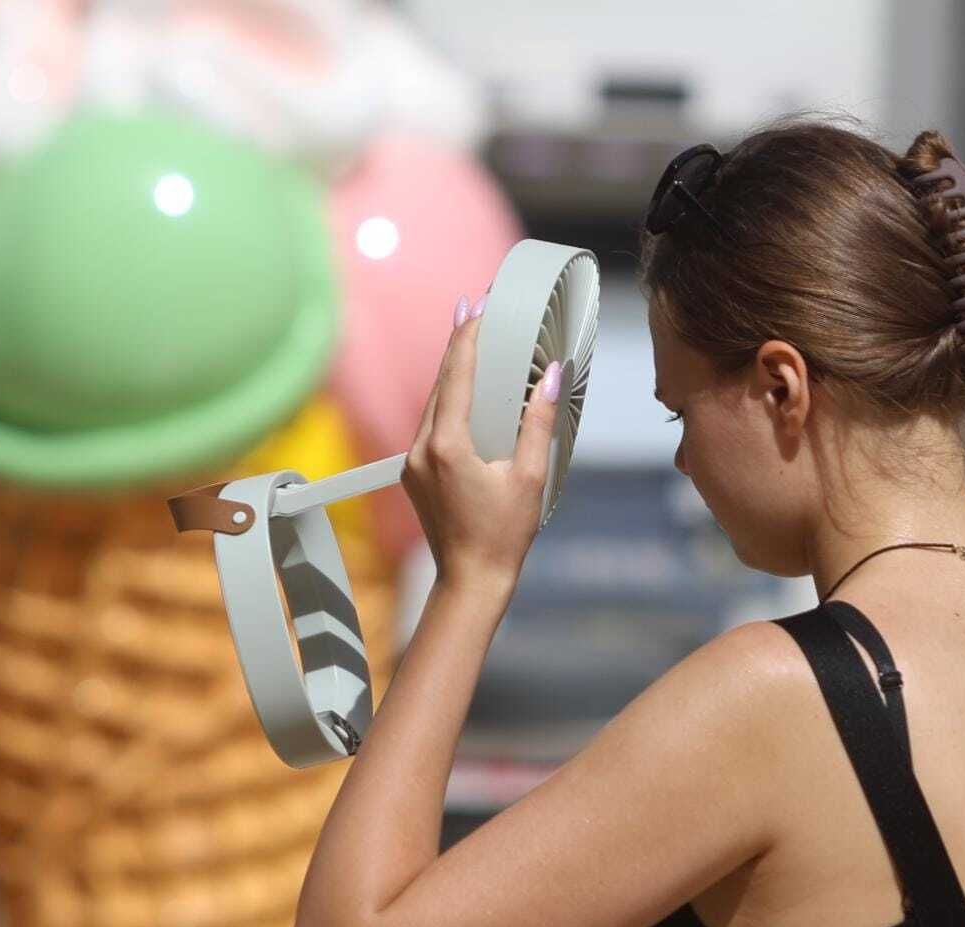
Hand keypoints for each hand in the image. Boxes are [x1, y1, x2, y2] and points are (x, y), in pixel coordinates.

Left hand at [401, 294, 562, 596]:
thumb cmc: (503, 536)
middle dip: (459, 348)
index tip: (476, 308)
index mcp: (448, 446)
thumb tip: (551, 378)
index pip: (457, 376)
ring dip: (453, 376)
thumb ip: (538, 423)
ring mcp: (413, 463)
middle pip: (440, 385)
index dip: (467, 338)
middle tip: (475, 313)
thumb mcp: (530, 477)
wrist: (471, 581)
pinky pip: (431, 427)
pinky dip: (448, 405)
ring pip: (433, 405)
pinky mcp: (414, 474)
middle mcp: (422, 449)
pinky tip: (465, 395)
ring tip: (474, 346)